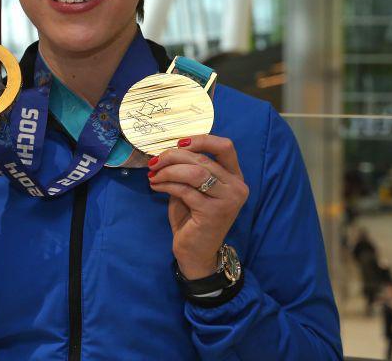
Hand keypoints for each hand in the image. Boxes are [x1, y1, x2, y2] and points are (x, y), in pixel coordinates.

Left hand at [147, 135, 248, 279]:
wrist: (196, 251)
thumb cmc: (193, 217)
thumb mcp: (192, 188)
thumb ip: (189, 169)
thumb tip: (168, 152)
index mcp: (234, 177)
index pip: (225, 146)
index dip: (201, 140)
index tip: (178, 143)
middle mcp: (237, 187)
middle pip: (203, 159)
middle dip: (173, 157)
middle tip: (154, 162)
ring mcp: (229, 200)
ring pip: (194, 172)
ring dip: (169, 171)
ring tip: (154, 175)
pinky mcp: (214, 212)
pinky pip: (185, 190)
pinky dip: (166, 185)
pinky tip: (155, 186)